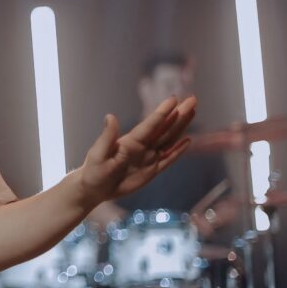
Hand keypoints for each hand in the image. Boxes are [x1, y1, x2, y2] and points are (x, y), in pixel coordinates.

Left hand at [78, 96, 196, 204]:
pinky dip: (178, 150)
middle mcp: (142, 146)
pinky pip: (168, 159)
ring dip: (181, 126)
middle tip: (193, 99)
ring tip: (192, 112)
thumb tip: (110, 116)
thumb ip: (107, 136)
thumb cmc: (93, 170)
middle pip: (165, 128)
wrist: (94, 188)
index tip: (174, 99)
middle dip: (179, 114)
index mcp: (131, 141)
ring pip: (169, 140)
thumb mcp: (98, 153)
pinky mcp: (151, 170)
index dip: (163, 112)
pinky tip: (187, 141)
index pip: (151, 125)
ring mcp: (148, 157)